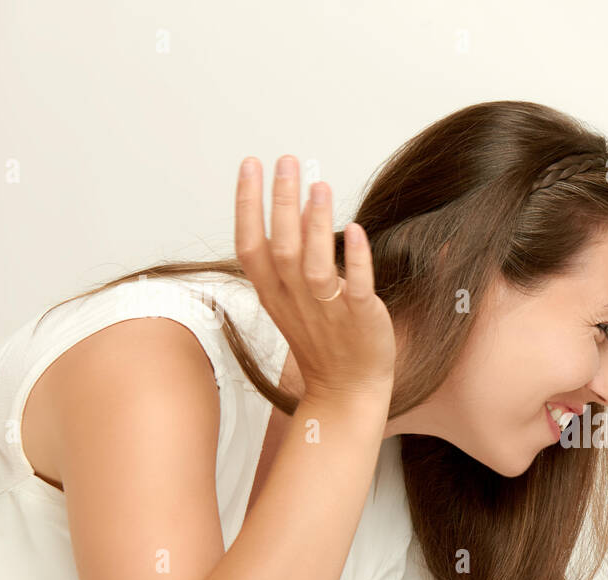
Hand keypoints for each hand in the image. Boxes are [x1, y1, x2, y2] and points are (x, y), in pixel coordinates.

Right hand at [235, 155, 397, 399]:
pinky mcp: (360, 318)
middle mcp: (296, 301)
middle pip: (282, 247)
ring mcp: (328, 311)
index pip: (250, 245)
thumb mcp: (292, 299)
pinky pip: (356, 287)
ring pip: (314, 265)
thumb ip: (290, 258)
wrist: (348, 389)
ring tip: (320, 185)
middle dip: (282, 201)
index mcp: (274, 294)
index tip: (251, 165)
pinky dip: (356, 260)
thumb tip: (293, 207)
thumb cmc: (323, 340)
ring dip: (316, 224)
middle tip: (287, 161)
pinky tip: (356, 230)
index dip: (247, 204)